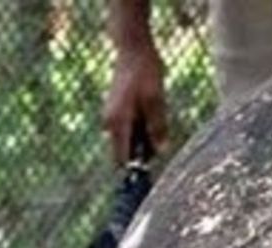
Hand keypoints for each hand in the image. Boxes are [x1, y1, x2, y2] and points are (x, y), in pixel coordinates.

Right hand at [102, 41, 166, 163]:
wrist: (133, 50)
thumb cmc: (146, 73)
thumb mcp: (157, 101)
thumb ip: (157, 127)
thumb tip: (160, 150)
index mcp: (117, 122)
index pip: (121, 159)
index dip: (134, 168)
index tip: (149, 172)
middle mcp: (110, 123)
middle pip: (126, 152)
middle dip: (144, 153)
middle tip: (160, 136)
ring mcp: (113, 118)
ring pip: (130, 142)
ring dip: (145, 140)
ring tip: (156, 116)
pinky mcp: (118, 113)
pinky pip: (130, 131)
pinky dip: (143, 129)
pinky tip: (152, 112)